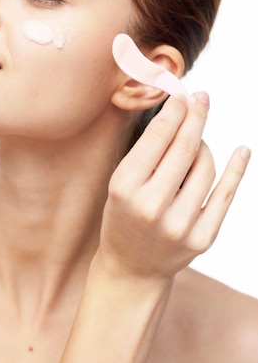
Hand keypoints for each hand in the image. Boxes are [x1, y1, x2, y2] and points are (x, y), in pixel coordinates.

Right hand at [98, 92, 249, 280]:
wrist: (132, 268)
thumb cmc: (124, 217)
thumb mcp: (120, 184)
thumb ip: (147, 152)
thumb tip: (179, 111)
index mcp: (125, 188)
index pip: (158, 137)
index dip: (175, 110)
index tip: (183, 95)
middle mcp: (152, 206)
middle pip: (185, 147)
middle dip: (196, 116)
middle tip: (202, 98)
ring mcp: (180, 225)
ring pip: (206, 167)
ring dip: (204, 146)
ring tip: (195, 144)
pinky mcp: (202, 238)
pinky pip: (225, 195)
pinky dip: (236, 170)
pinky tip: (242, 151)